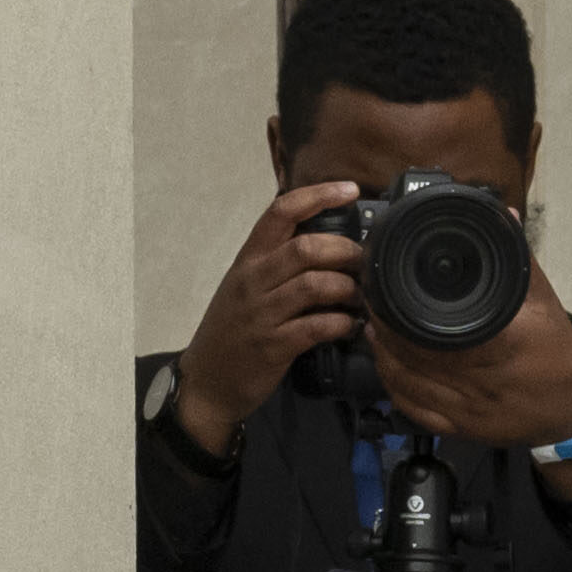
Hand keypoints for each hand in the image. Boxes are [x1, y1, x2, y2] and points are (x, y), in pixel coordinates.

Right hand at [166, 183, 361, 458]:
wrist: (205, 382)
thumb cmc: (232, 331)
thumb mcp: (246, 288)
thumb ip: (279, 265)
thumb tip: (329, 245)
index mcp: (248, 260)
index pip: (280, 212)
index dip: (318, 195)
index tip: (350, 189)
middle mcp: (252, 280)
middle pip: (306, 247)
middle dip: (346, 251)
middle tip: (366, 261)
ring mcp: (261, 314)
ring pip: (315, 285)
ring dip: (348, 288)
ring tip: (363, 297)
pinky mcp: (273, 346)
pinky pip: (317, 326)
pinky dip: (343, 324)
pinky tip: (353, 326)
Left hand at [381, 250, 571, 469]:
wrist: (571, 412)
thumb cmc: (558, 353)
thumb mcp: (546, 304)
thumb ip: (521, 261)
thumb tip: (506, 216)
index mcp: (499, 346)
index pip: (432, 330)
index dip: (398, 312)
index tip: (384, 288)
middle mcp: (478, 380)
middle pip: (411, 354)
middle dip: (384, 326)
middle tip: (371, 301)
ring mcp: (465, 410)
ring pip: (405, 382)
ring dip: (381, 353)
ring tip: (372, 327)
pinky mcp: (458, 430)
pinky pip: (412, 408)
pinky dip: (392, 384)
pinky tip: (385, 364)